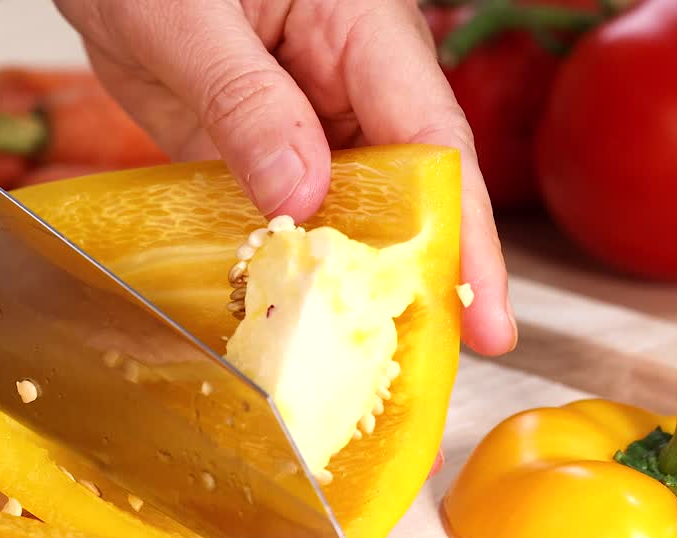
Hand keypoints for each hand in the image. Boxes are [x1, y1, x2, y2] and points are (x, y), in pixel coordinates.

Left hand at [54, 0, 516, 355]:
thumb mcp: (189, 19)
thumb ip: (246, 101)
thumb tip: (300, 194)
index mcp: (363, 30)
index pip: (434, 143)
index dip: (464, 235)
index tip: (487, 318)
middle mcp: (348, 79)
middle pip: (406, 190)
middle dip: (415, 276)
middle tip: (419, 364)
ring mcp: (304, 116)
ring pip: (347, 211)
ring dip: (344, 280)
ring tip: (350, 358)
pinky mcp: (258, 142)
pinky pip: (283, 210)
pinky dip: (281, 260)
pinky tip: (276, 313)